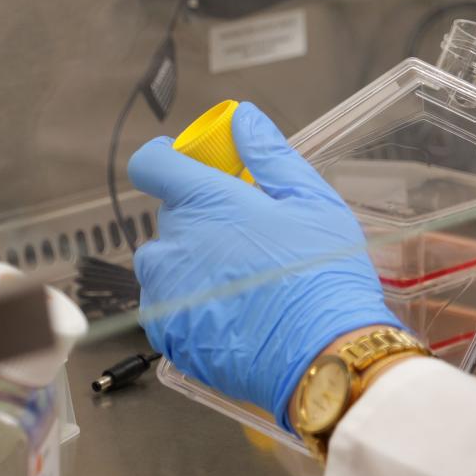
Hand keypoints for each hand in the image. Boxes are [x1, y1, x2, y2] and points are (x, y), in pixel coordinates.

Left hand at [129, 103, 400, 429]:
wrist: (322, 357)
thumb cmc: (323, 274)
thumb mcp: (312, 200)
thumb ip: (270, 154)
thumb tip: (243, 118)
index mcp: (205, 203)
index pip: (152, 164)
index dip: (166, 158)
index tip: (186, 163)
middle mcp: (173, 245)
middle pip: (168, 217)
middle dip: (198, 216)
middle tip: (245, 232)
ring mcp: (166, 293)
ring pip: (164, 264)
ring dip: (189, 261)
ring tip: (239, 278)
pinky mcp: (169, 335)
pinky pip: (168, 305)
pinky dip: (190, 303)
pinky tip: (232, 312)